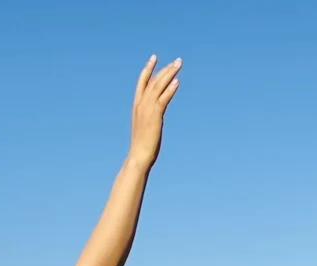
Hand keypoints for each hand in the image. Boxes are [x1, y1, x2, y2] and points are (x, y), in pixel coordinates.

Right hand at [129, 55, 180, 169]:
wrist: (139, 156)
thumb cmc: (142, 147)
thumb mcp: (146, 128)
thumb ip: (149, 119)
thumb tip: (154, 117)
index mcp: (137, 106)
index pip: (142, 83)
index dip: (148, 69)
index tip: (154, 58)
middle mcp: (141, 105)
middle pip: (153, 81)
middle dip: (165, 69)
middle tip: (177, 60)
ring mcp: (147, 110)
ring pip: (158, 86)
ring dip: (169, 73)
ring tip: (179, 64)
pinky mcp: (155, 116)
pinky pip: (163, 99)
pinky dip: (169, 89)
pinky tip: (177, 82)